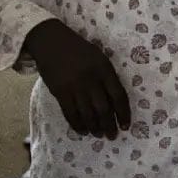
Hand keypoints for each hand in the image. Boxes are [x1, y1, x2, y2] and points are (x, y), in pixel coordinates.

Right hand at [23, 19, 130, 139]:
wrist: (51, 42)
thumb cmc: (78, 50)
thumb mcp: (99, 58)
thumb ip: (107, 77)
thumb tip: (114, 103)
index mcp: (104, 69)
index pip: (118, 96)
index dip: (123, 113)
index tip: (126, 125)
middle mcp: (91, 79)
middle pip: (103, 108)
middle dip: (109, 125)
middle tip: (112, 135)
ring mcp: (74, 87)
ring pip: (87, 114)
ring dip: (94, 127)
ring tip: (98, 134)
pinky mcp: (60, 92)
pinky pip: (70, 113)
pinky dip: (77, 124)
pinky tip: (83, 131)